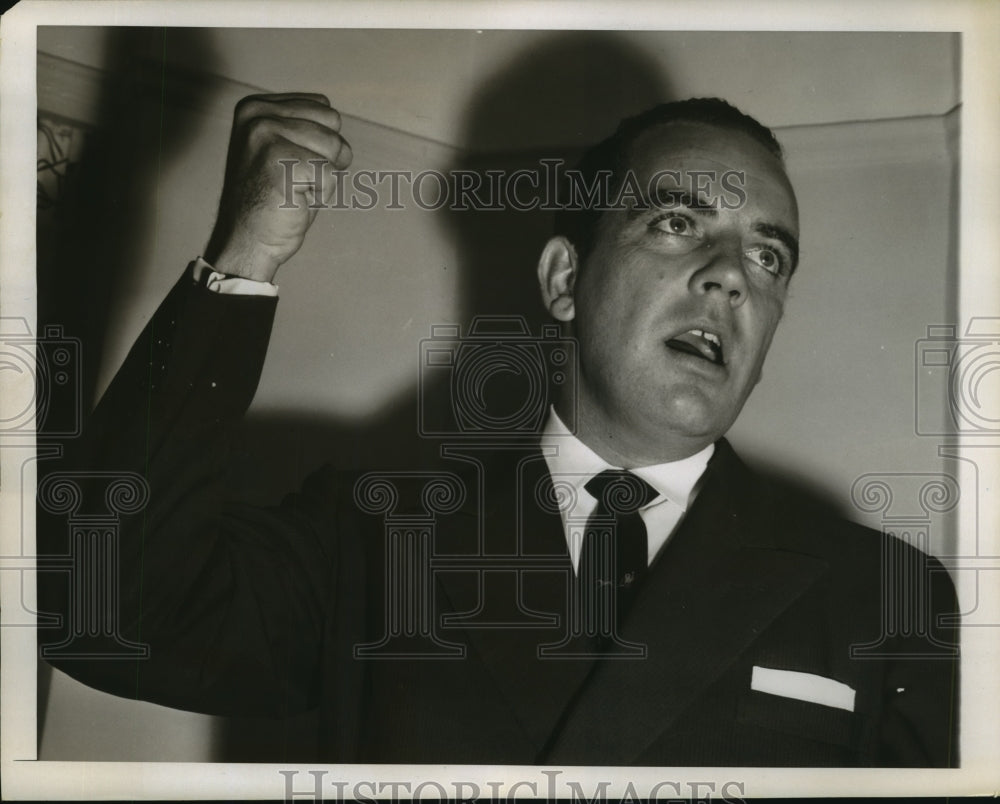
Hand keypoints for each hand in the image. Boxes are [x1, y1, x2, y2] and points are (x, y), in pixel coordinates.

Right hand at [203, 92, 351, 282]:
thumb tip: (331, 112)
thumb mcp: (283, 148)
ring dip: (323, 177)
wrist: (248, 240)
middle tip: (295, 179)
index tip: (291, 163)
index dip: (321, 142)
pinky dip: (323, 195)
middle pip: (333, 123)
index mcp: (256, 106)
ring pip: (335, 147)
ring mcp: (266, 137)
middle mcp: (257, 115)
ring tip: (294, 188)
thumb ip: (300, 124)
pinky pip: (332, 175)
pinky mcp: (281, 164)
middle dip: (327, 157)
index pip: (324, 107)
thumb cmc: (273, 199)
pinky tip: (295, 201)